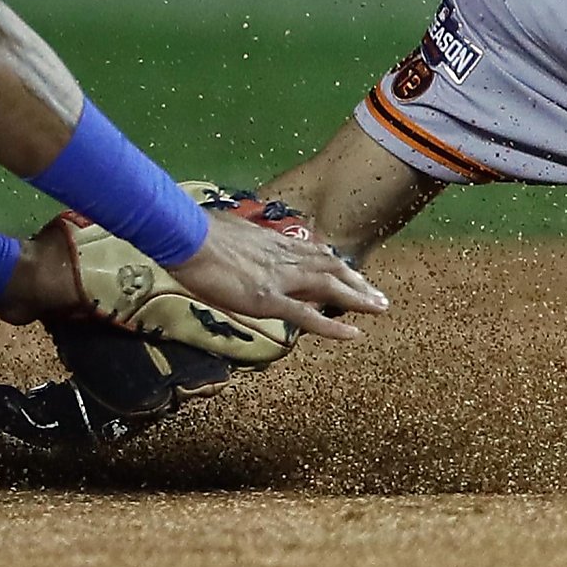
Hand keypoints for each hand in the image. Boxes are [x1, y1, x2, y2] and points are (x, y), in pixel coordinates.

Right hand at [170, 209, 386, 340]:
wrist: (186, 235)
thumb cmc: (198, 232)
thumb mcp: (232, 231)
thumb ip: (247, 242)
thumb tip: (243, 244)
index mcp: (274, 243)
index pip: (314, 254)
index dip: (336, 265)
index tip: (351, 274)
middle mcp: (284, 258)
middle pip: (331, 269)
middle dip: (357, 282)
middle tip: (378, 296)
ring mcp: (279, 279)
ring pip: (329, 288)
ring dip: (358, 298)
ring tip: (379, 308)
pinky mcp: (268, 299)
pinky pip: (307, 316)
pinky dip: (333, 327)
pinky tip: (353, 335)